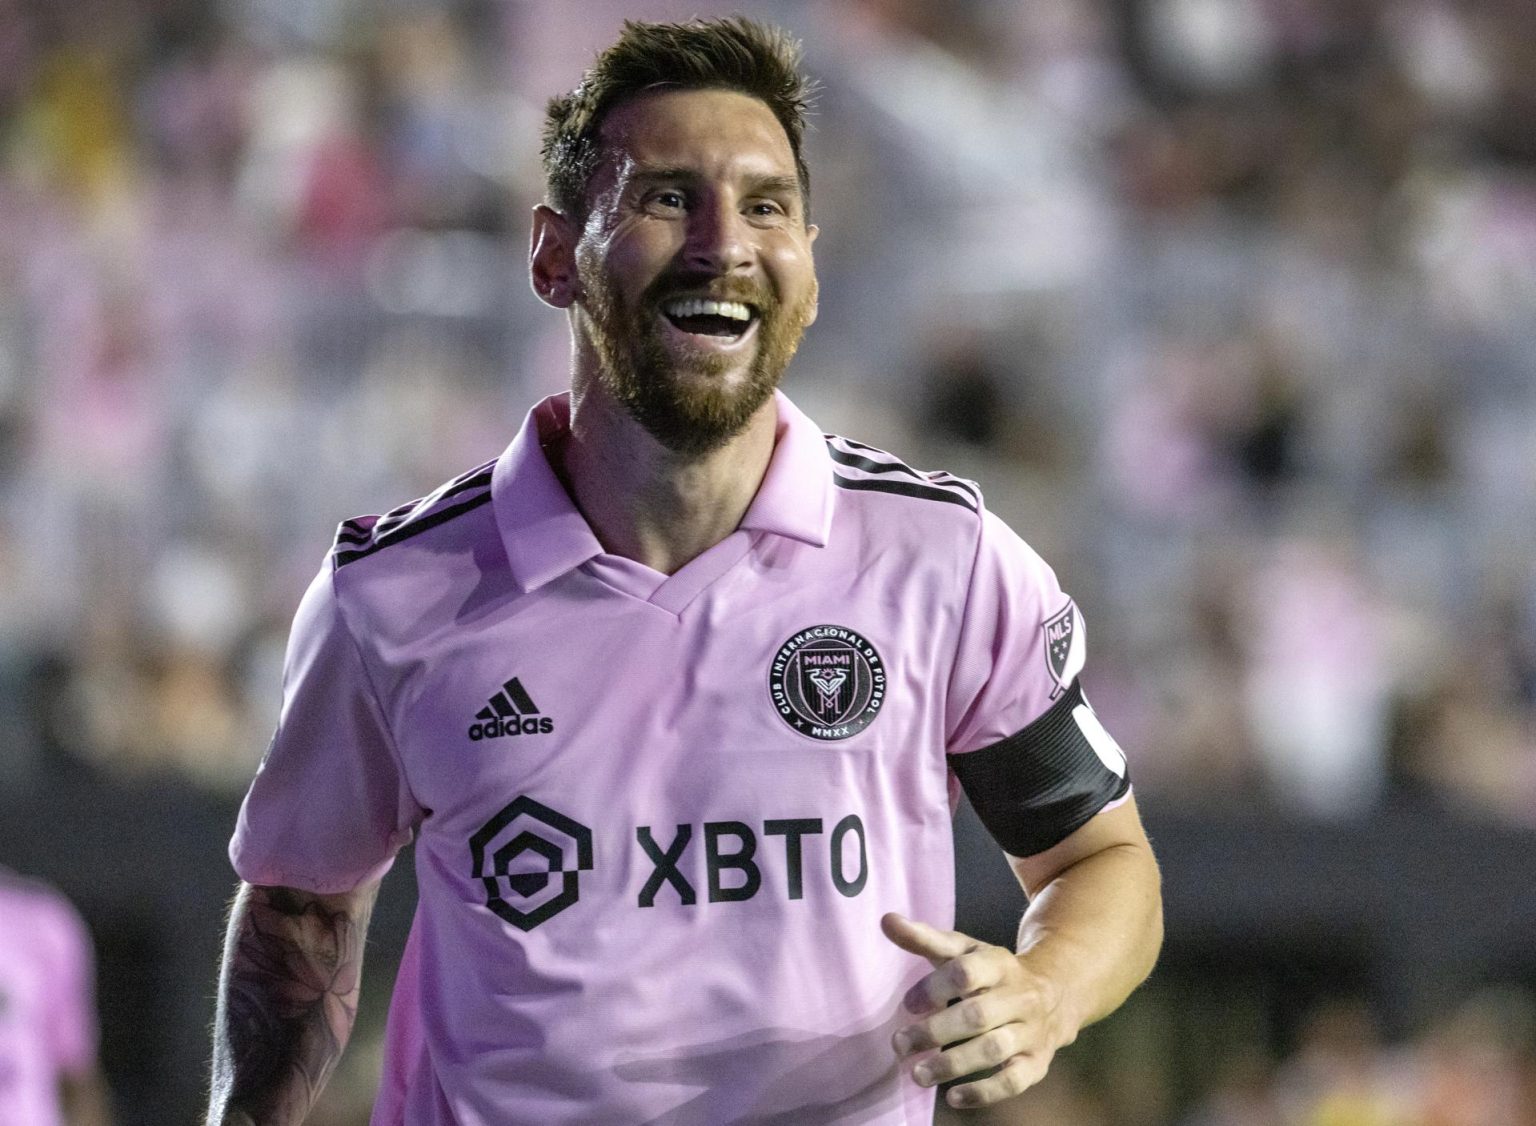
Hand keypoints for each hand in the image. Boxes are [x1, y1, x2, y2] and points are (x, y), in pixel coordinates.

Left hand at [881, 912, 1071, 1109]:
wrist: (1055, 993)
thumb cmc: (991, 973)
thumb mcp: (963, 951)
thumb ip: (924, 939)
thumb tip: (886, 921)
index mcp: (999, 963)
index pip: (966, 972)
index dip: (934, 988)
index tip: (907, 1005)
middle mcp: (1020, 996)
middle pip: (977, 1015)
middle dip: (934, 1032)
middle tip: (899, 1045)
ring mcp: (1031, 1031)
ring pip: (994, 1050)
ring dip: (952, 1064)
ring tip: (917, 1075)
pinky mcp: (1037, 1063)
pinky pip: (1014, 1081)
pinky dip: (984, 1093)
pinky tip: (953, 1097)